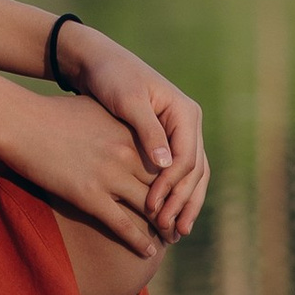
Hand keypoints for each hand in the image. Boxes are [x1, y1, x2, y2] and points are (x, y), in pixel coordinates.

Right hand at [4, 87, 173, 259]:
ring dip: (165, 228)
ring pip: (151, 209)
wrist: (21, 123)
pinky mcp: (89, 195)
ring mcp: (108, 175)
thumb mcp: (95, 112)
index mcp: (130, 131)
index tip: (184, 193)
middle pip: (166, 187)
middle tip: (183, 222)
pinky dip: (139, 241)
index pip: (167, 161)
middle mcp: (126, 154)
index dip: (178, 181)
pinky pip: (123, 225)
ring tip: (171, 239)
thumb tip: (130, 129)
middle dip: (178, 207)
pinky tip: (147, 251)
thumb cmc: (53, 114)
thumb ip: (118, 123)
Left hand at [61, 26, 208, 240]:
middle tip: (169, 230)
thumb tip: (167, 165)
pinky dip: (176, 194)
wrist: (98, 62)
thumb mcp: (128, 100)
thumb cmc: (111, 77)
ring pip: (193, 176)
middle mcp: (189, 124)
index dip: (172, 186)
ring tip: (176, 232)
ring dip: (185, 204)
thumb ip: (148, 131)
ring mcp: (180, 133)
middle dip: (183, 202)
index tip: (153, 207)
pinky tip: (169, 215)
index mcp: (185, 112)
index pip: (187, 158)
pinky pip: (179, 173)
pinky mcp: (167, 141)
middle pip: (195, 172)